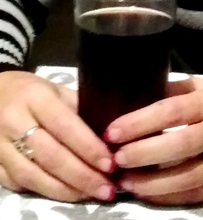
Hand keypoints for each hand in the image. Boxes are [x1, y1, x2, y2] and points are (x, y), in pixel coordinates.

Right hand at [0, 71, 115, 201]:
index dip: (88, 147)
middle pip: (51, 156)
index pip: (65, 125)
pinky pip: (19, 184)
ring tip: (89, 194)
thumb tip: (108, 136)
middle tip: (106, 188)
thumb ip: (78, 109)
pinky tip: (65, 194)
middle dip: (82, 176)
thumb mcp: (55, 90)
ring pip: (33, 176)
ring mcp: (0, 146)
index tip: (110, 163)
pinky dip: (44, 192)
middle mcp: (15, 121)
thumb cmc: (31, 92)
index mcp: (36, 98)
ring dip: (65, 190)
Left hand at [107, 78, 202, 204]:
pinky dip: (170, 197)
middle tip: (115, 158)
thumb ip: (178, 91)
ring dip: (152, 183)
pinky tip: (148, 195)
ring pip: (185, 177)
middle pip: (177, 146)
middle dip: (142, 154)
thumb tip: (139, 94)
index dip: (141, 122)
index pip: (172, 110)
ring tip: (126, 181)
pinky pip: (195, 194)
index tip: (113, 131)